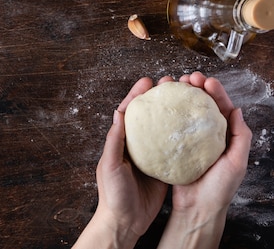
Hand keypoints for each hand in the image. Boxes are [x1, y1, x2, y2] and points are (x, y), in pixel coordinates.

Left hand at [73, 77, 169, 248]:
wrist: (125, 221)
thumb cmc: (112, 194)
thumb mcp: (111, 165)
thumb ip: (114, 141)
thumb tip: (118, 114)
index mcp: (119, 141)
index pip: (128, 112)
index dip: (136, 95)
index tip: (148, 81)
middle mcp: (135, 145)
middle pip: (147, 115)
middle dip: (156, 97)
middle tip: (170, 82)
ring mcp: (150, 156)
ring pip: (161, 128)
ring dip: (170, 112)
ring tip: (183, 96)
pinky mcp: (163, 168)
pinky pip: (173, 147)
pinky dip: (180, 134)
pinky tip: (191, 126)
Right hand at [157, 72, 252, 248]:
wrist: (197, 209)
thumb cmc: (219, 189)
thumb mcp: (237, 162)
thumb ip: (241, 136)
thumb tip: (237, 110)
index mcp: (224, 136)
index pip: (221, 107)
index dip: (214, 91)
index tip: (205, 80)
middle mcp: (207, 135)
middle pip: (202, 105)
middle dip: (195, 88)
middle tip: (187, 78)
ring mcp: (190, 140)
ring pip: (185, 112)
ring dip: (180, 97)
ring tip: (173, 86)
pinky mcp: (174, 147)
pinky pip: (170, 126)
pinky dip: (167, 114)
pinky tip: (161, 105)